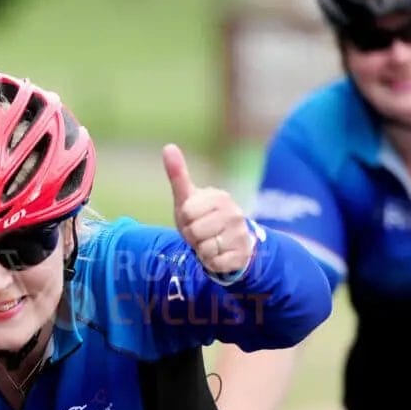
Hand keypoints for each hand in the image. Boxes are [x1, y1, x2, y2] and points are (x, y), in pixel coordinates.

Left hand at [163, 143, 252, 275]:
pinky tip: (218, 255)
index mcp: (220, 197)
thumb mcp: (187, 198)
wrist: (226, 243)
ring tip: (209, 243)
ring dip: (201, 250)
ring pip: (205, 248)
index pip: (187, 213)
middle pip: (195, 232)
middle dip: (192, 236)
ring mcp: (240, 234)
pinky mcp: (242, 254)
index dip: (185, 219)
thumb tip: (168, 146)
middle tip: (200, 233)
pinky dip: (211, 262)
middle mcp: (235, 214)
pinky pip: (215, 263)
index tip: (193, 218)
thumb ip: (178, 174)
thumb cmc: (201, 217)